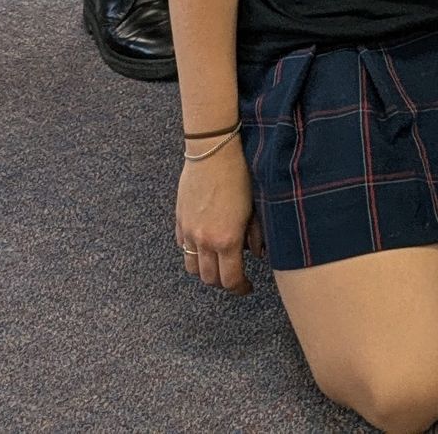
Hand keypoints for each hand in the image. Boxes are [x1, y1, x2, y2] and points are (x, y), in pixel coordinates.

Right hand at [176, 139, 261, 294]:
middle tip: (234, 276)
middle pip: (209, 278)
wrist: (213, 150)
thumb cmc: (240, 173)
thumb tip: (258, 254)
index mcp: (226, 239)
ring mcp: (188, 231)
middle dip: (222, 282)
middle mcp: (204, 240)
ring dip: (204, 270)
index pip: (229, 280)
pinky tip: (204, 243)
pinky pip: (182, 246)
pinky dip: (192, 251)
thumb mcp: (255, 205)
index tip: (247, 287)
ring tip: (218, 263)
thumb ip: (255, 234)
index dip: (239, 288)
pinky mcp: (179, 220)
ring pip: (191, 266)